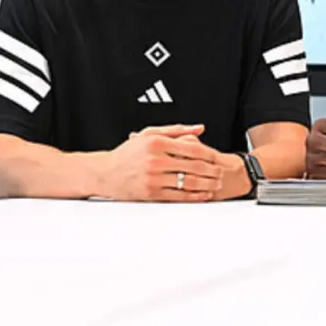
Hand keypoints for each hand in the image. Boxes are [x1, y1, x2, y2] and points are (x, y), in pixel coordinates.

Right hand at [98, 125, 223, 201]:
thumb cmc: (128, 153)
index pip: (191, 148)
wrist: (104, 173)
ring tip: (216, 184)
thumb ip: (177, 130)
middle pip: (192, 166)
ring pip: (187, 182)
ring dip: (206, 185)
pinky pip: (178, 196)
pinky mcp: (150, 193)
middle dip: (211, 171)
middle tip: (221, 173)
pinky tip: (203, 195)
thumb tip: (200, 128)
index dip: (208, 154)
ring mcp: (153, 178)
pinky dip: (194, 196)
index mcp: (157, 143)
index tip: (217, 158)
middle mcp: (155, 160)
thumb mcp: (150, 134)